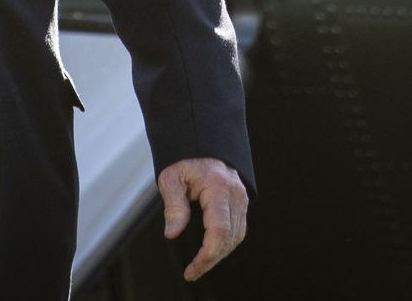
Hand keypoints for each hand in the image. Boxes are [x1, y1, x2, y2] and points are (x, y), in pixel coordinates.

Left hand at [158, 157, 246, 280]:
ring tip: (200, 265)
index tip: (193, 268)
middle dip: (211, 259)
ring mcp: (241, 197)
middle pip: (230, 237)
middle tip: (192, 272)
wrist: (201, 139)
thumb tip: (172, 234)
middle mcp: (235, 193)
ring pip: (237, 235)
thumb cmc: (185, 158)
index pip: (219, 229)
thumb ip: (173, 206)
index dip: (207, 254)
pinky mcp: (240, 201)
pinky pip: (238, 228)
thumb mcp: (171, 178)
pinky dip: (226, 243)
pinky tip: (212, 251)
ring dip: (220, 254)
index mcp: (218, 187)